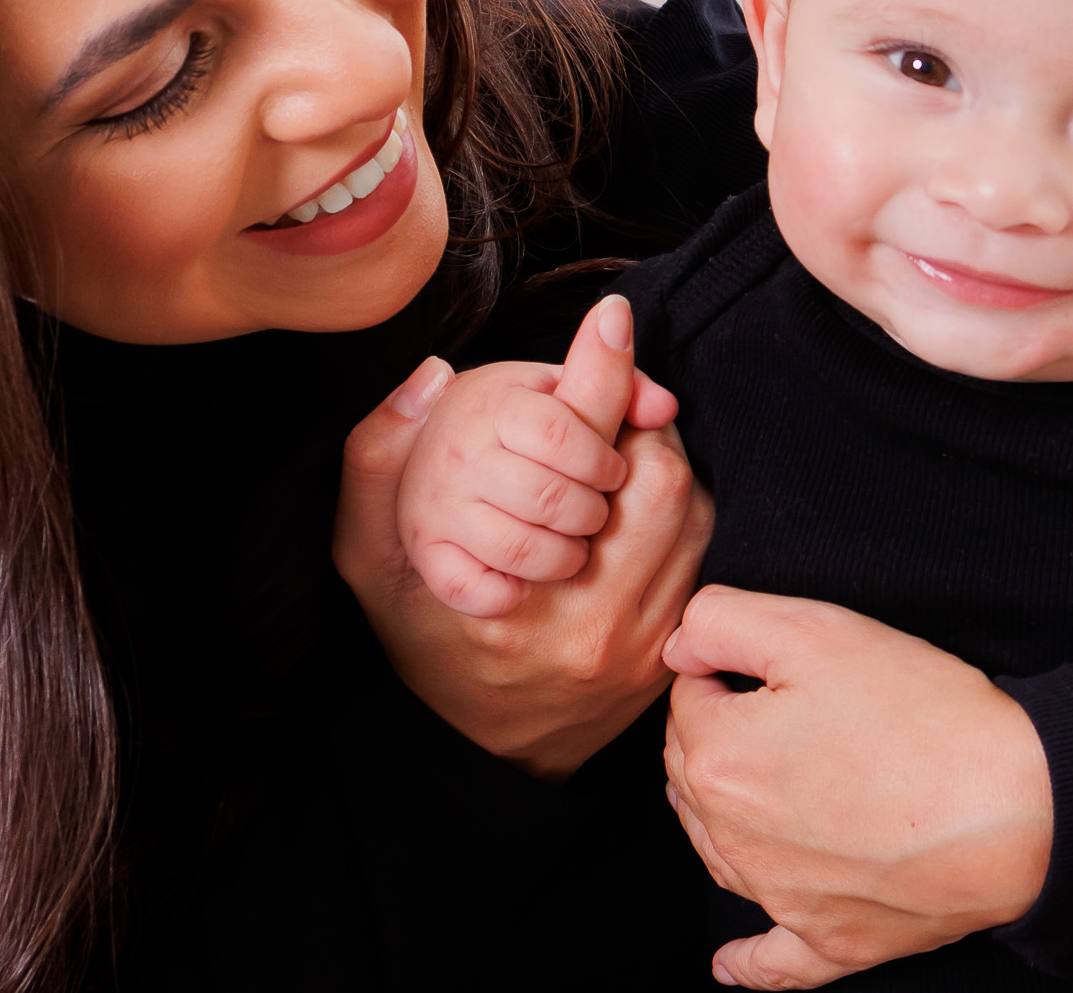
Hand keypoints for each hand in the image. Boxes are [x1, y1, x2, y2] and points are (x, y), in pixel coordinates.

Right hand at [335, 356, 710, 779]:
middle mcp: (585, 624)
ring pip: (690, 508)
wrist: (484, 753)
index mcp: (509, 594)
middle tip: (610, 412)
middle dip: (637, 426)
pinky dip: (683, 513)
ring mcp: (638, 645)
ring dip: (663, 464)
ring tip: (622, 458)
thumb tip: (426, 376)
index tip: (610, 318)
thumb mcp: (369, 560)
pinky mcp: (670, 653)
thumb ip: (374, 462)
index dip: (600, 376)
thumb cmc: (427, 641)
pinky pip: (703, 552)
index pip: (579, 450)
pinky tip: (641, 509)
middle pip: (656, 471)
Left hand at [662, 586, 1053, 988]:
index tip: (780, 667)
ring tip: (770, 782)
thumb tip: (678, 646)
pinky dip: (750, 961)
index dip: (731, 670)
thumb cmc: (923, 715)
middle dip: (725, 735)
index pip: (689, 699)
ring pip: (720, 848)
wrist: (1020, 805)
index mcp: (717, 759)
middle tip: (791, 710)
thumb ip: (719, 621)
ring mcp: (780, 898)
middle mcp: (732, 838)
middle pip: (695, 772)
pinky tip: (727, 964)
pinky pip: (774, 962)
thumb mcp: (814, 629)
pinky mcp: (833, 940)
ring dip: (729, 813)